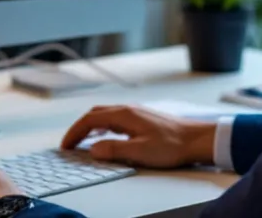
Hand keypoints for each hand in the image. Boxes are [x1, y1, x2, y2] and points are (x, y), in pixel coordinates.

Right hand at [60, 105, 216, 167]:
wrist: (196, 139)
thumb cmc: (172, 145)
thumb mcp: (140, 151)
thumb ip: (114, 149)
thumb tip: (93, 149)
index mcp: (124, 114)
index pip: (90, 119)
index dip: (74, 132)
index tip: (66, 146)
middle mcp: (127, 109)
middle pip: (95, 114)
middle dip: (79, 128)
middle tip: (70, 144)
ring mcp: (135, 112)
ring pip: (105, 115)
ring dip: (91, 127)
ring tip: (83, 142)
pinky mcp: (142, 118)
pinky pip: (115, 119)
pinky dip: (103, 127)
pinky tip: (106, 137)